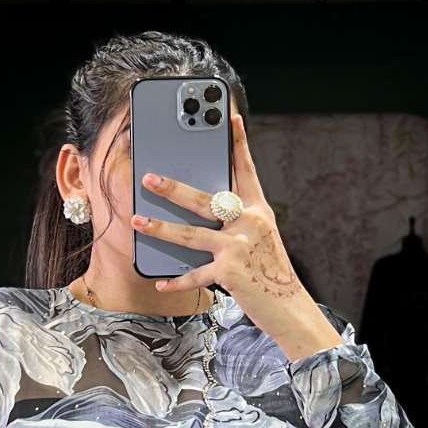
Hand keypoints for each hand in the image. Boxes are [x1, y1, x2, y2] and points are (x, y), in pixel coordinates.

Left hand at [132, 110, 342, 359]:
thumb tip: (201, 213)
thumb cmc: (270, 273)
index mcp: (258, 211)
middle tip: (148, 178)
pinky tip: (160, 283)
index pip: (246, 171)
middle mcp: (250, 224)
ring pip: (191, 234)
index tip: (230, 118)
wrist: (289, 308)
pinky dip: (177, 282)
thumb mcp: (260, 240)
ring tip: (137, 220)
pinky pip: (195, 275)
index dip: (238, 144)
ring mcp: (239, 247)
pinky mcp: (230, 272)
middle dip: (174, 188)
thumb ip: (236, 223)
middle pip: (205, 200)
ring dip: (160, 228)